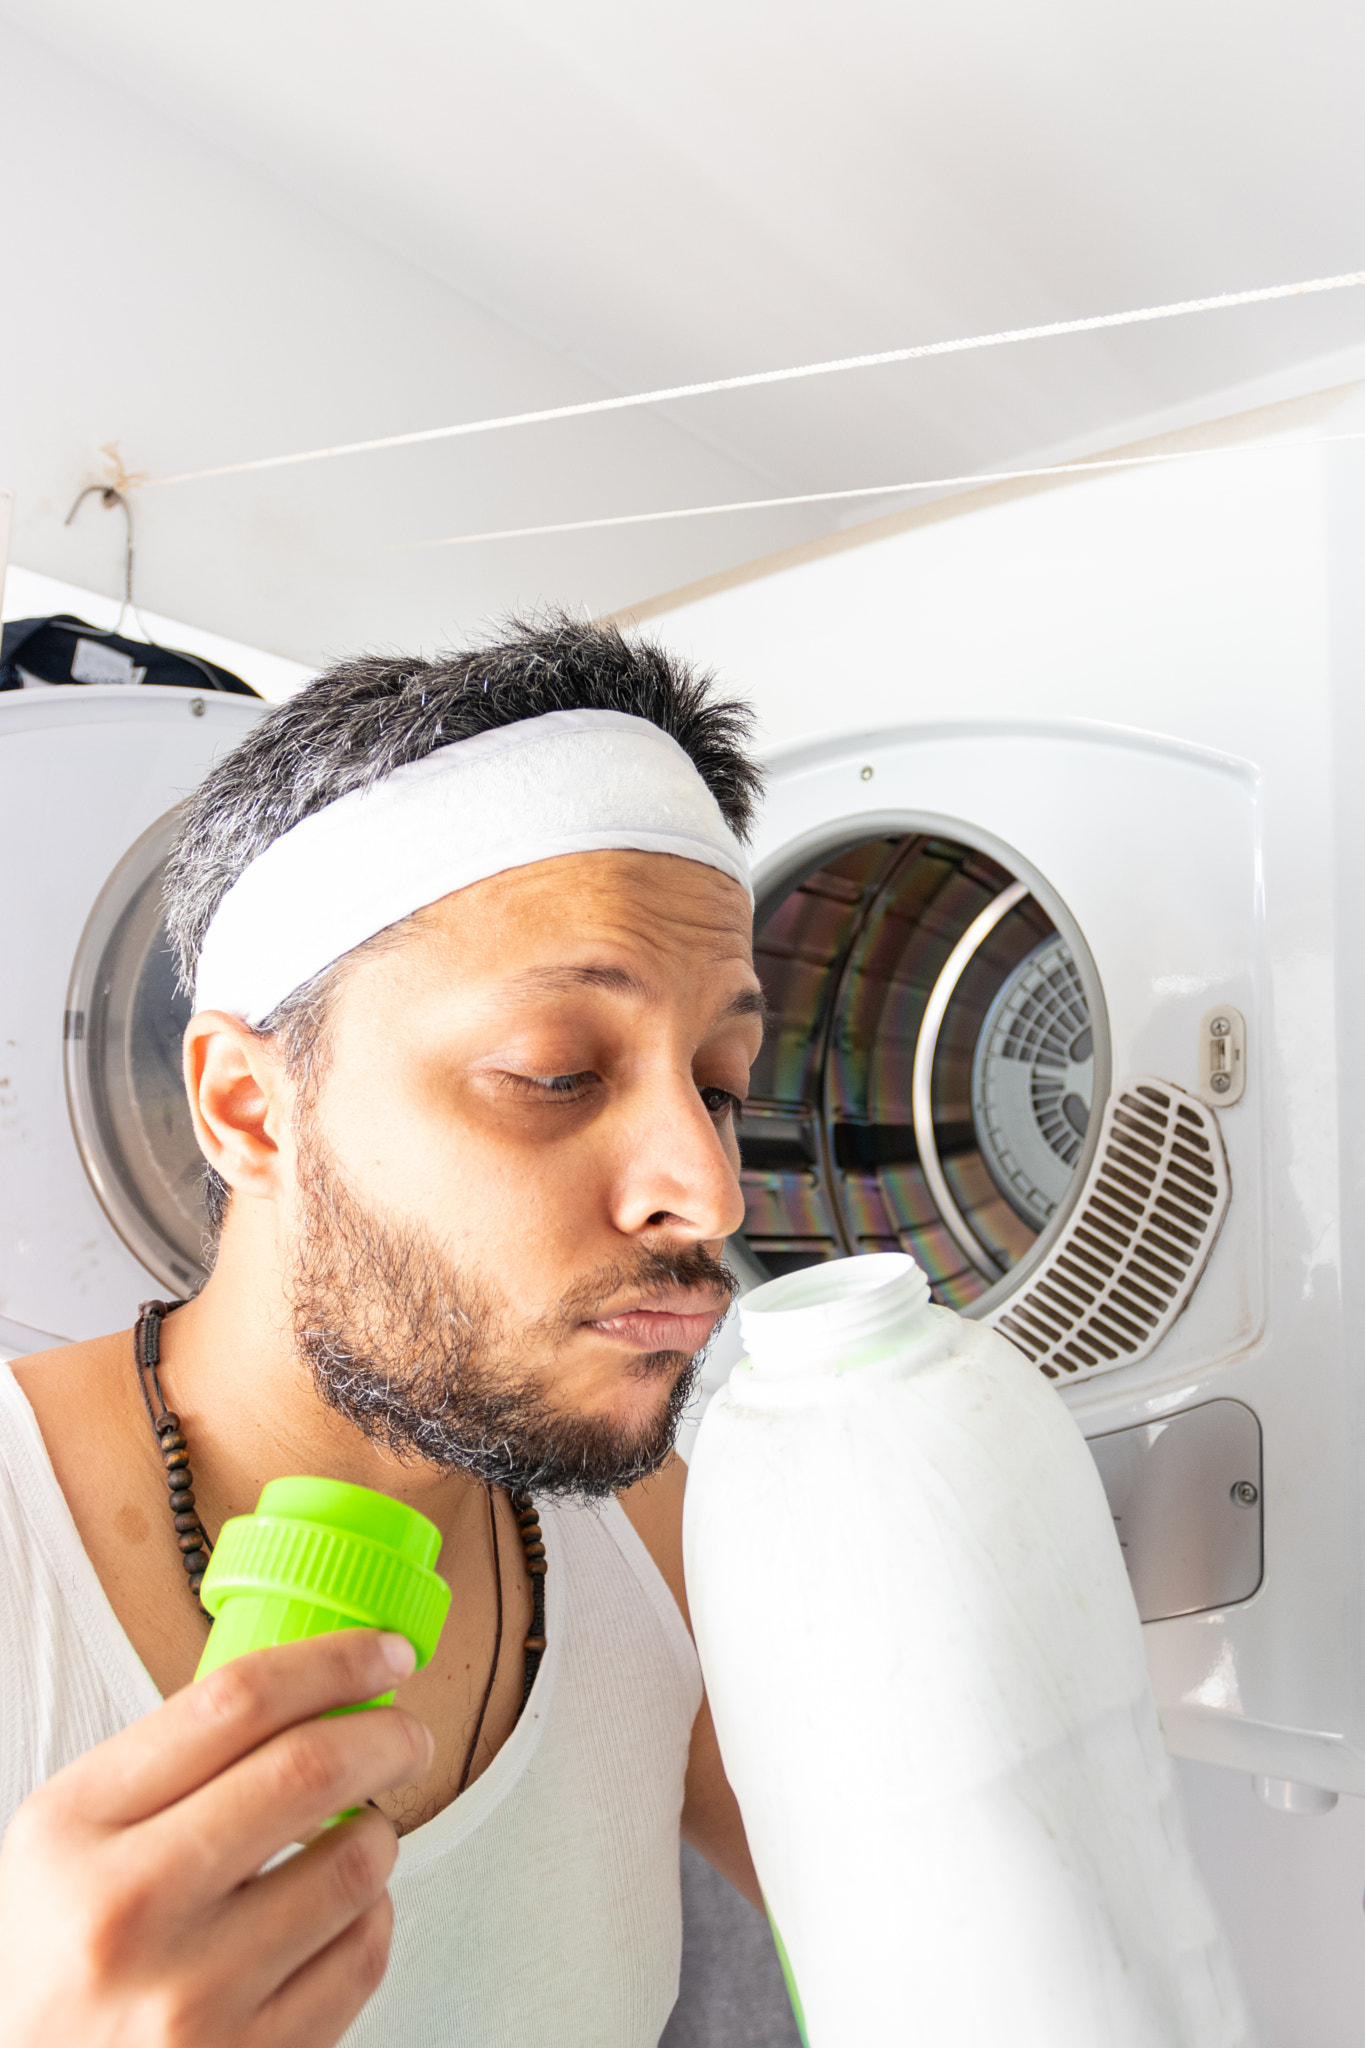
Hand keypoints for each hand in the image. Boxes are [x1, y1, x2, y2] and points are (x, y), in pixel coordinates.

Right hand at [0, 1628, 431, 2047]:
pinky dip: (370, 1916)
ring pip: (353, 1865)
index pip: (235, 1701)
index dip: (333, 1662)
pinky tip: (338, 1914)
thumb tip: (313, 1690)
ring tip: (356, 1837)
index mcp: (78, 1826)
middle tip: (408, 1735)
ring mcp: (191, 1996)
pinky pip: (362, 1956)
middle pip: (308, 1769)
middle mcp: (130, 1908)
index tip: (385, 1654)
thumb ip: (172, 1761)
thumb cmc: (57, 1956)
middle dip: (388, 1736)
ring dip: (378, 1835)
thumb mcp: (72, 1837)